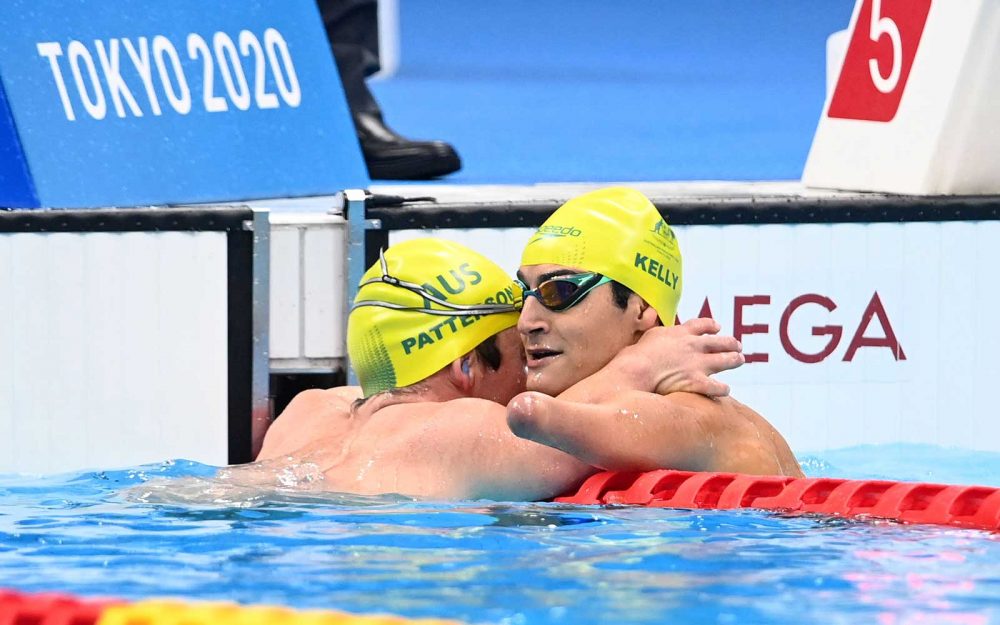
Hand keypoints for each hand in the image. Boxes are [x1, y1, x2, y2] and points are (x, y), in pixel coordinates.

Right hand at [627, 318, 743, 396]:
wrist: (637, 368)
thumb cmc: (637, 353)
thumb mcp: (650, 334)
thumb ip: (660, 332)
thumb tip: (657, 331)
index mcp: (681, 333)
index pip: (702, 325)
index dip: (712, 326)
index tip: (718, 328)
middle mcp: (694, 346)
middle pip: (719, 342)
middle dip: (731, 343)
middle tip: (737, 345)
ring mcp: (697, 364)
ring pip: (725, 360)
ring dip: (734, 360)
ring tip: (739, 359)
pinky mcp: (696, 382)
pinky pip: (717, 386)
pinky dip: (723, 388)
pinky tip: (725, 389)